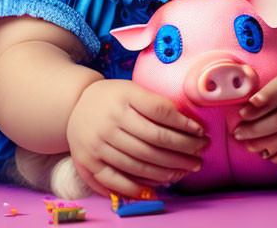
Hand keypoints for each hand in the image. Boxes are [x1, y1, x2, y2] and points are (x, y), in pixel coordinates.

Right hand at [66, 79, 208, 197]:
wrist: (76, 105)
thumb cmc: (114, 98)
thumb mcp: (133, 90)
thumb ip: (156, 104)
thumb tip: (189, 126)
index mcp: (124, 97)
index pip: (160, 111)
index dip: (184, 123)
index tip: (201, 131)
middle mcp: (109, 120)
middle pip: (153, 140)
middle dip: (183, 151)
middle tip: (200, 156)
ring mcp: (97, 143)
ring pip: (139, 162)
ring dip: (167, 170)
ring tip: (185, 170)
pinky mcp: (88, 162)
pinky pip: (116, 179)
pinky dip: (139, 186)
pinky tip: (158, 183)